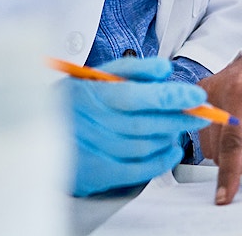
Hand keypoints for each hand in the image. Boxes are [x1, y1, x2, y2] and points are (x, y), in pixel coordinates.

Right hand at [58, 56, 209, 196]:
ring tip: (183, 127)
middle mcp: (95, 122)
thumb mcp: (98, 74)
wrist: (41, 128)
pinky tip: (171, 151)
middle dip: (179, 118)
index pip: (139, 95)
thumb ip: (134, 69)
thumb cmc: (76, 98)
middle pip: (146, 123)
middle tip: (201, 113)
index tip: (195, 96)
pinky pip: (135, 171)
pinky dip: (159, 162)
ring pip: (143, 147)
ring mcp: (95, 149)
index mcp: (95, 93)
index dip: (171, 97)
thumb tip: (164, 69)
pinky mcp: (96, 172)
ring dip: (169, 137)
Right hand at [198, 40, 241, 204]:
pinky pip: (203, 127)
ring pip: (208, 141)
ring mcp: (206, 88)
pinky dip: (219, 134)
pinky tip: (237, 120)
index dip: (229, 172)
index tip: (224, 196)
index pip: (232, 141)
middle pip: (218, 145)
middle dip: (238, 154)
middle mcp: (218, 88)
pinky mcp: (201, 90)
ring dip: (228, 145)